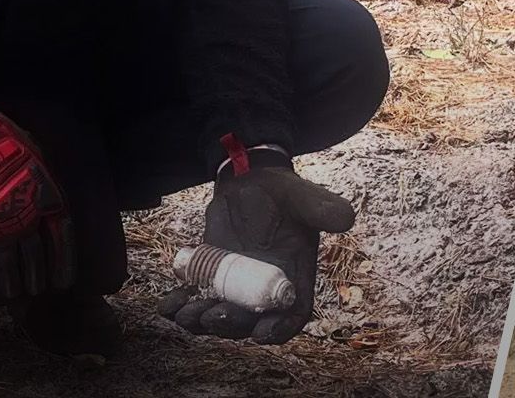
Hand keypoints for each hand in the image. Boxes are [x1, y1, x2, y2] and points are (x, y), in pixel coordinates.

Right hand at [0, 96, 73, 297]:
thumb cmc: (7, 145)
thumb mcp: (39, 159)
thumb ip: (47, 186)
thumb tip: (56, 208)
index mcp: (45, 199)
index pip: (60, 239)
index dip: (63, 262)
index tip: (64, 282)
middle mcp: (21, 217)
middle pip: (33, 256)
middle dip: (36, 276)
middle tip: (37, 292)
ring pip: (5, 263)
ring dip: (11, 281)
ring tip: (13, 293)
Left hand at [160, 151, 354, 344]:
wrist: (250, 181)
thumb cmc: (283, 192)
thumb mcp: (303, 196)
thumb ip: (322, 208)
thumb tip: (345, 219)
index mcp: (294, 277)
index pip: (292, 314)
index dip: (279, 329)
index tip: (261, 333)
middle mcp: (265, 288)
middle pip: (251, 321)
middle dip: (231, 325)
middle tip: (214, 316)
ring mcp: (236, 284)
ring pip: (219, 316)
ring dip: (201, 322)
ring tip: (186, 312)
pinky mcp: (211, 275)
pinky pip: (195, 298)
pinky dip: (180, 305)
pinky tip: (169, 302)